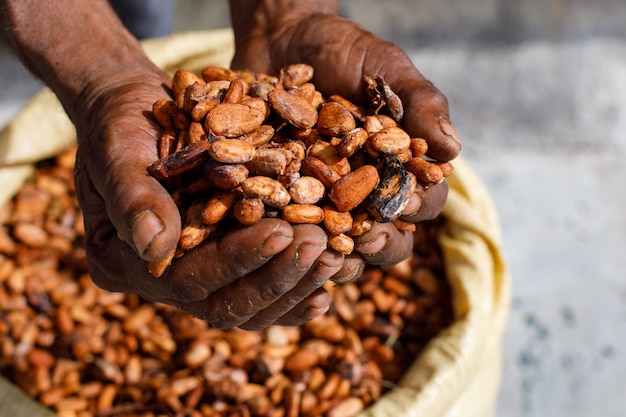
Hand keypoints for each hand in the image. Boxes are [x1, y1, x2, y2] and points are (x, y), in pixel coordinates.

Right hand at [71, 64, 347, 329]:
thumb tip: (155, 249)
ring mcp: (197, 273)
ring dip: (298, 283)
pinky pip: (266, 286)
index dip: (236, 261)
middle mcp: (163, 279)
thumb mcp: (118, 149)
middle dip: (277, 278)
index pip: (186, 279)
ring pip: (252, 304)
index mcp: (123, 262)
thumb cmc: (118, 123)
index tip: (282, 232)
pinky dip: (301, 282)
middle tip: (323, 248)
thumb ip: (133, 197)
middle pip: (225, 304)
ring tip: (338, 256)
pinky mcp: (226, 259)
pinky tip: (338, 266)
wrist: (135, 111)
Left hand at [230, 4, 455, 267]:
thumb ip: (420, 102)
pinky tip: (277, 236)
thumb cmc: (342, 50)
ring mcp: (324, 201)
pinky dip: (285, 238)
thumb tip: (454, 148)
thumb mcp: (384, 65)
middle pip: (386, 237)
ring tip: (322, 250)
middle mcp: (365, 192)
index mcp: (399, 167)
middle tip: (365, 241)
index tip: (405, 204)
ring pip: (339, 248)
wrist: (281, 37)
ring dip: (334, 256)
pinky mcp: (283, 200)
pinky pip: (288, 231)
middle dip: (380, 245)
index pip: (424, 200)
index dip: (418, 207)